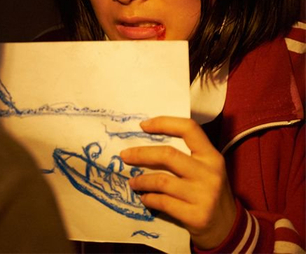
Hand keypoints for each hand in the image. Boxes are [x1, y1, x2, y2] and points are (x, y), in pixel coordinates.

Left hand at [120, 116, 236, 249]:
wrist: (227, 228)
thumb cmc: (208, 192)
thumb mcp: (206, 170)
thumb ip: (185, 156)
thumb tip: (146, 143)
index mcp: (212, 156)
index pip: (189, 129)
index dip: (164, 123)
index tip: (143, 125)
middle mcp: (210, 173)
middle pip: (168, 155)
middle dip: (141, 154)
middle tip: (124, 156)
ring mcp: (204, 195)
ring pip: (161, 180)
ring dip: (141, 180)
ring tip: (132, 182)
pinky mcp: (196, 215)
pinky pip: (162, 202)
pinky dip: (148, 198)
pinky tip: (145, 198)